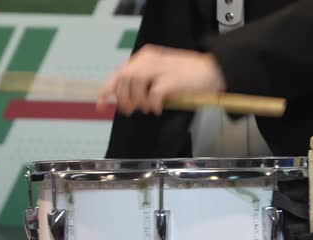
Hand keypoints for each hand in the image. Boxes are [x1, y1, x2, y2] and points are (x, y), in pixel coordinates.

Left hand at [96, 44, 225, 115]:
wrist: (212, 71)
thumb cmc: (188, 75)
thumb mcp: (161, 73)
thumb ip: (144, 82)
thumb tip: (127, 99)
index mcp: (145, 57)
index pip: (119, 73)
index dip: (107, 90)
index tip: (100, 105)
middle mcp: (149, 60)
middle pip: (124, 78)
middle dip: (123, 98)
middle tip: (129, 110)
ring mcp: (160, 68)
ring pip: (135, 84)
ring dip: (138, 101)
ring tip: (147, 108)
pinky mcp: (170, 79)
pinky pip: (153, 95)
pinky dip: (153, 105)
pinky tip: (158, 108)